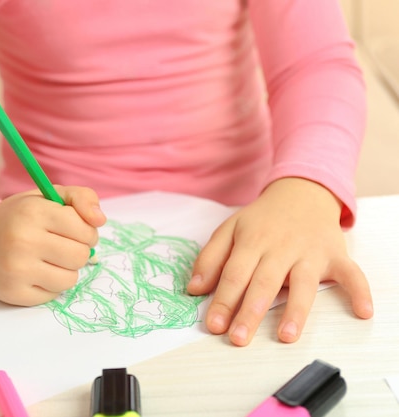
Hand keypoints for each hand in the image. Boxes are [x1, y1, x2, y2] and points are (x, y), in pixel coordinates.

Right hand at [0, 186, 106, 305]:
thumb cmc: (18, 217)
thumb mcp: (46, 196)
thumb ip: (80, 198)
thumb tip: (100, 220)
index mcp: (34, 212)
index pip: (85, 229)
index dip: (86, 230)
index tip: (74, 230)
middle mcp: (23, 240)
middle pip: (81, 256)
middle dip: (78, 251)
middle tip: (61, 245)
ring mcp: (17, 269)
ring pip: (70, 279)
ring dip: (65, 270)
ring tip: (48, 259)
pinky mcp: (13, 293)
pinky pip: (53, 295)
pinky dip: (50, 285)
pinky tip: (35, 272)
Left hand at [187, 177, 372, 345]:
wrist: (301, 192)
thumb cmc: (262, 219)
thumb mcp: (230, 229)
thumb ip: (210, 258)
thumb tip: (194, 288)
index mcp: (252, 241)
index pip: (234, 275)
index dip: (223, 301)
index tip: (213, 325)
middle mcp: (281, 248)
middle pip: (264, 283)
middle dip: (250, 312)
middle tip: (238, 339)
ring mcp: (310, 252)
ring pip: (303, 284)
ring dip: (296, 311)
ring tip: (285, 336)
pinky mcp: (335, 255)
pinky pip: (351, 273)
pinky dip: (359, 290)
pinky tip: (363, 311)